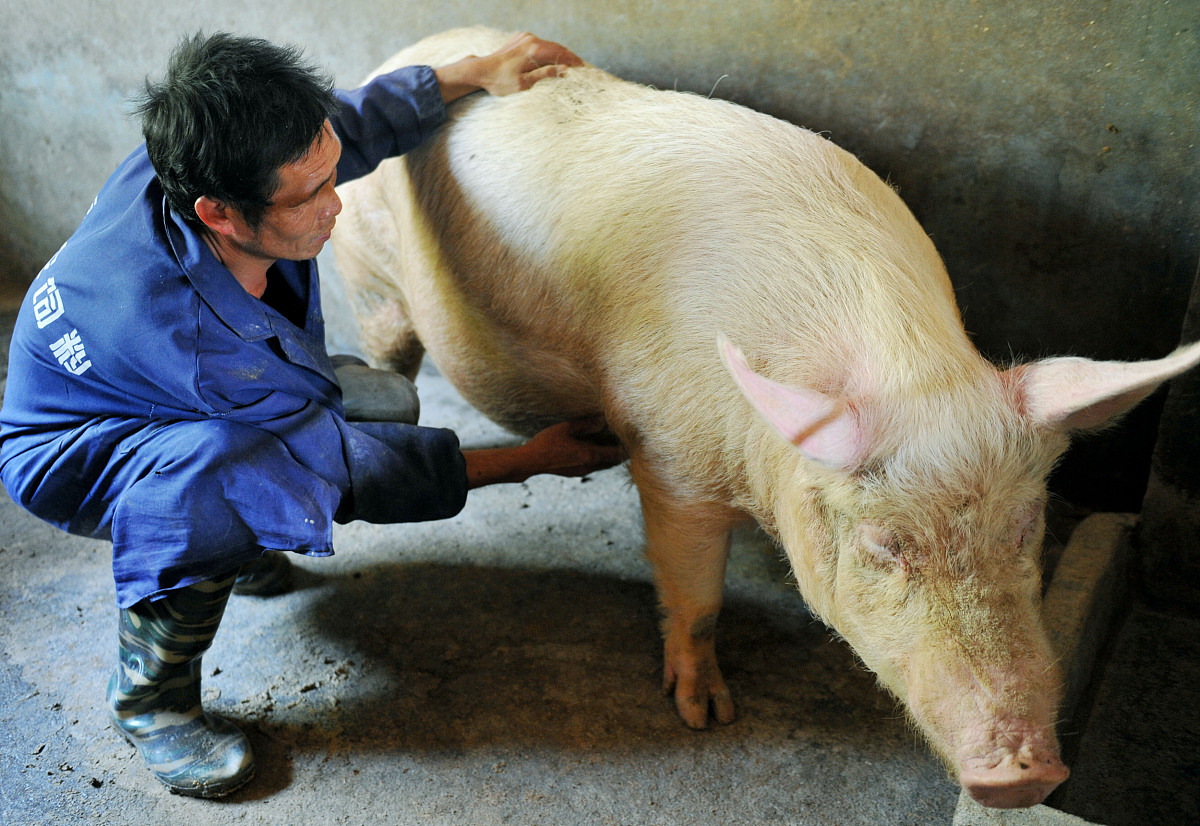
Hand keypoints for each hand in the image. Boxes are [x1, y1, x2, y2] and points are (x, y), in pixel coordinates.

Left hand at [435, 32, 583, 102]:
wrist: (480, 70)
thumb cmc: (500, 81)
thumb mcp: (524, 83)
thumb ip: (545, 74)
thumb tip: (564, 70)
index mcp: (533, 50)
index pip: (560, 53)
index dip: (572, 60)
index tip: (582, 68)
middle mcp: (530, 40)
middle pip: (556, 47)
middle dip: (568, 57)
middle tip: (579, 66)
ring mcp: (524, 37)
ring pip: (548, 45)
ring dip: (558, 54)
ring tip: (568, 64)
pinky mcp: (519, 39)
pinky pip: (539, 44)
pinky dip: (547, 51)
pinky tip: (552, 60)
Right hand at [521, 416, 626, 477]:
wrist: (530, 462)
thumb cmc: (547, 442)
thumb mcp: (567, 428)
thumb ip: (587, 424)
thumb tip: (603, 421)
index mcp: (590, 455)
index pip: (616, 455)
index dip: (626, 448)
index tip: (634, 440)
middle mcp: (589, 467)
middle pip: (612, 462)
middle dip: (620, 452)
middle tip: (627, 441)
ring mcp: (582, 471)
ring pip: (603, 465)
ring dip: (609, 456)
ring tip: (613, 443)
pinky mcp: (574, 472)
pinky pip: (593, 466)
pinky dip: (599, 458)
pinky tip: (594, 448)